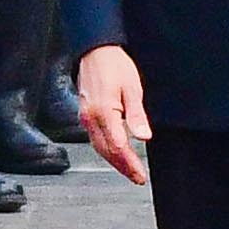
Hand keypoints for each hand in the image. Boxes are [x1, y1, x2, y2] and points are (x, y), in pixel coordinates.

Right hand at [77, 44, 151, 184]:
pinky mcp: (85, 115)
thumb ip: (136, 114)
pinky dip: (106, 150)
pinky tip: (115, 154)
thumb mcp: (132, 87)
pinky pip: (95, 139)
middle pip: (107, 151)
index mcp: (104, 112)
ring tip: (129, 171)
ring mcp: (85, 117)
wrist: (95, 51)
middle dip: (123, 167)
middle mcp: (91, 118)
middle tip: (137, 178)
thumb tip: (144, 136)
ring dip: (114, 161)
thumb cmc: (114, 65)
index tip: (140, 174)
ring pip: (99, 147)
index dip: (129, 163)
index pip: (118, 146)